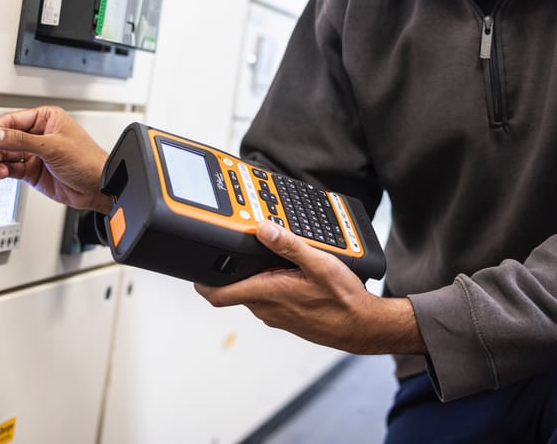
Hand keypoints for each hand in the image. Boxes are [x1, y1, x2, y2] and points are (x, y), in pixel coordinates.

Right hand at [0, 106, 111, 212]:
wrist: (98, 187)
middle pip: (6, 137)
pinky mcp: (32, 170)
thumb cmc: (88, 160)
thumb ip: (20, 141)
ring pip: (6, 154)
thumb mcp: (52, 147)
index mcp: (46, 118)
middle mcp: (39, 134)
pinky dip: (2, 170)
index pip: (13, 120)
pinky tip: (0, 172)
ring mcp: (34, 153)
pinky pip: (11, 167)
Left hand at [195, 221, 423, 354]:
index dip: (201, 282)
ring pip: (254, 293)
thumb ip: (289, 245)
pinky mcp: (288, 318)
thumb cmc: (344, 300)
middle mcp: (267, 308)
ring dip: (255, 277)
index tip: (193, 269)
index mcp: (268, 293)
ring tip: (269, 255)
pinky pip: (270, 299)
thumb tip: (263, 229)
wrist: (363, 327)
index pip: (219, 294)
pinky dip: (271, 285)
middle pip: (236, 289)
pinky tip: (289, 273)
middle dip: (234, 270)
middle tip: (239, 247)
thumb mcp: (319, 263)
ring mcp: (277, 316)